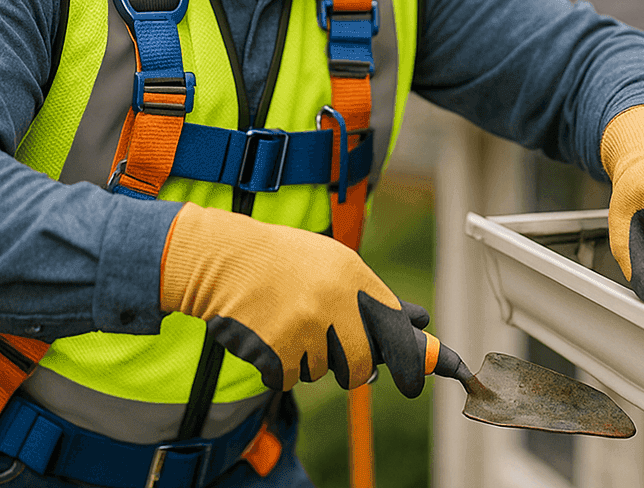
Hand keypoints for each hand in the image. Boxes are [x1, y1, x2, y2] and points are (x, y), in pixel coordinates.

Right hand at [160, 203, 430, 395]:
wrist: (224, 259)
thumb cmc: (283, 261)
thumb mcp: (333, 263)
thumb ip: (373, 297)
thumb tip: (420, 324)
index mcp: (353, 277)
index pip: (394, 327)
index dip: (409, 360)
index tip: (414, 384)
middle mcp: (335, 302)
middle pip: (360, 364)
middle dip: (352, 371)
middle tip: (340, 363)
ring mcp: (306, 328)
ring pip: (320, 371)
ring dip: (305, 359)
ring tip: (285, 322)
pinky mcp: (277, 351)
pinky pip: (289, 378)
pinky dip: (278, 367)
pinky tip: (267, 335)